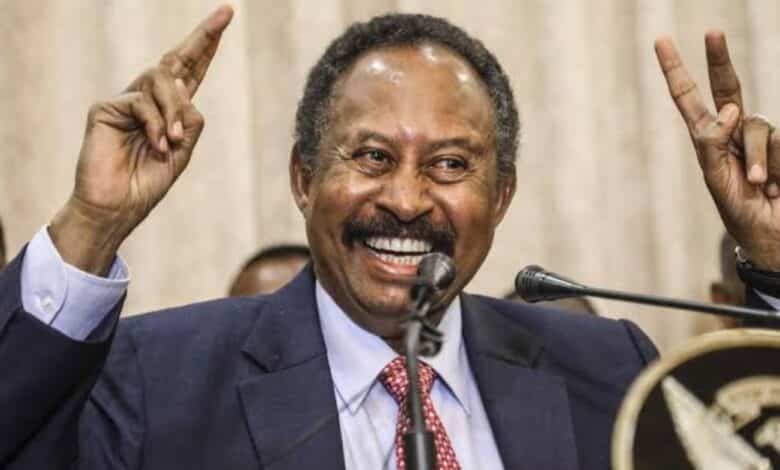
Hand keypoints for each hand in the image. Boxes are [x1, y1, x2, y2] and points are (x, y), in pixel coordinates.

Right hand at [50, 5, 233, 274]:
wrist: (117, 208)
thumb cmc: (147, 184)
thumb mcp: (182, 153)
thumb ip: (189, 123)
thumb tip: (187, 95)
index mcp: (169, 111)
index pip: (190, 72)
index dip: (206, 47)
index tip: (225, 18)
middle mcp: (148, 100)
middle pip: (175, 61)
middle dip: (202, 37)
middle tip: (225, 14)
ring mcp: (127, 101)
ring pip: (163, 81)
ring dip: (174, 110)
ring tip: (172, 142)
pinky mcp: (106, 108)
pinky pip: (141, 103)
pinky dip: (155, 126)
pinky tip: (156, 146)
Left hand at [656, 31, 779, 269]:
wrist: (772, 233)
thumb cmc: (739, 209)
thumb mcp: (715, 180)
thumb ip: (714, 144)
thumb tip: (731, 108)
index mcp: (708, 137)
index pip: (689, 97)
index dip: (676, 70)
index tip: (662, 40)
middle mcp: (735, 130)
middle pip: (728, 85)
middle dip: (719, 59)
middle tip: (712, 32)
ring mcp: (762, 136)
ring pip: (755, 125)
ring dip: (755, 160)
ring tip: (759, 186)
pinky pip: (778, 143)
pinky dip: (773, 166)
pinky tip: (775, 186)